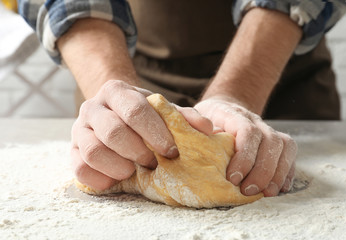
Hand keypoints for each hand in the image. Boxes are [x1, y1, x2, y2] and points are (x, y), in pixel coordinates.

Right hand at [71, 80, 212, 190]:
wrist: (112, 111)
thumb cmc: (141, 114)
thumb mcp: (162, 110)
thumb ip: (183, 116)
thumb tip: (206, 128)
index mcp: (117, 91)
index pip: (136, 111)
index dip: (156, 134)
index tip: (172, 152)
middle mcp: (93, 106)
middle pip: (113, 132)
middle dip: (138, 152)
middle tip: (154, 164)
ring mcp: (79, 129)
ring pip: (93, 151)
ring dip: (119, 166)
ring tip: (134, 170)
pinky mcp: (72, 150)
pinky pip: (79, 168)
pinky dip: (100, 178)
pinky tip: (117, 178)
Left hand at [195, 96, 296, 196]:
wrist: (222, 108)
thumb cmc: (204, 120)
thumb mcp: (193, 119)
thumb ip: (194, 124)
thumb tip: (207, 135)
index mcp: (233, 114)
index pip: (248, 132)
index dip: (244, 156)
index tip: (233, 178)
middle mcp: (255, 120)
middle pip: (270, 141)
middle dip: (261, 170)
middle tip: (247, 191)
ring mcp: (268, 129)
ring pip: (285, 146)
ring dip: (277, 173)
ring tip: (266, 193)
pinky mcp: (276, 140)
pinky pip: (290, 153)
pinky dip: (286, 172)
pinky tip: (278, 188)